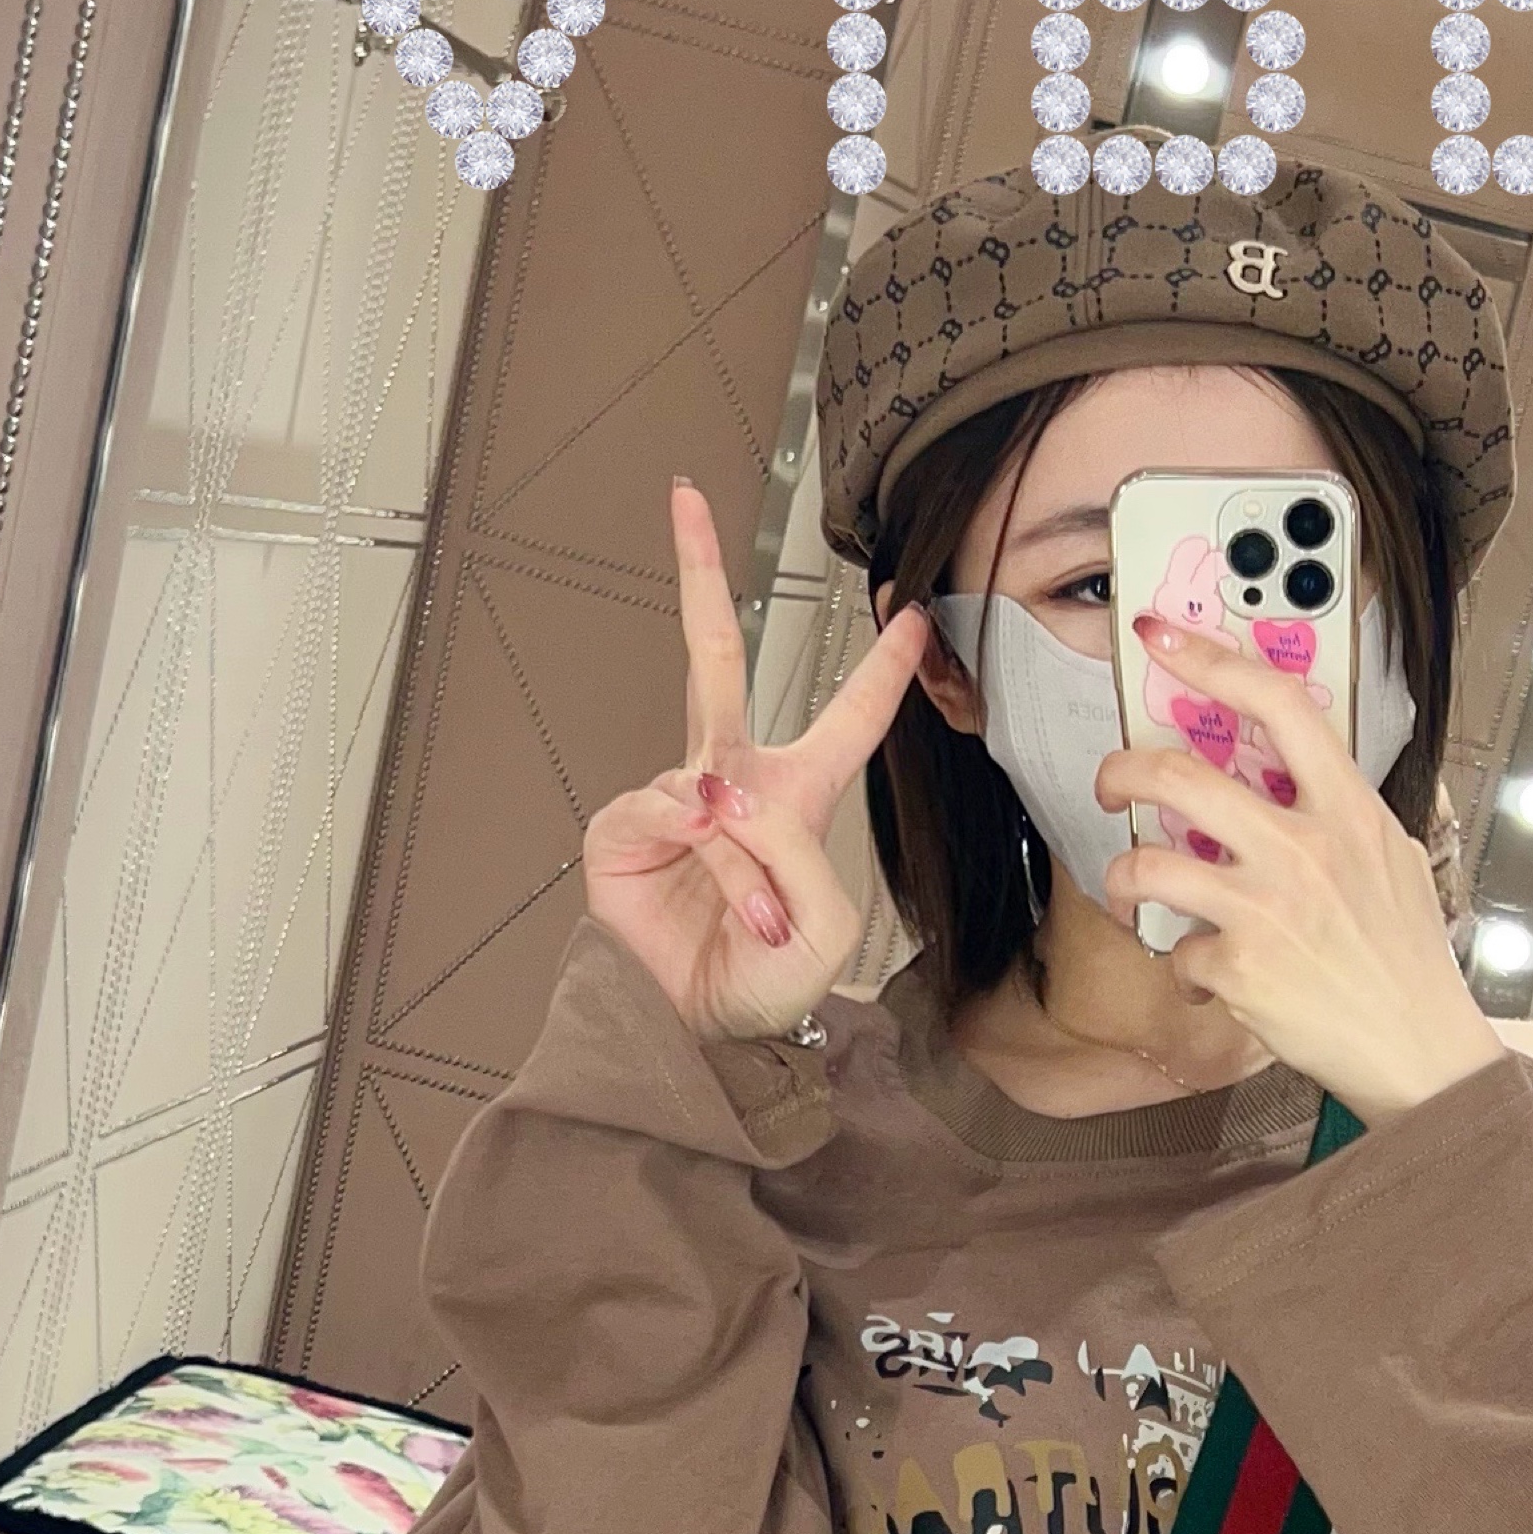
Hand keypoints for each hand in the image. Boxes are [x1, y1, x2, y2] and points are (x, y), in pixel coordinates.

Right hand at [581, 479, 926, 1043]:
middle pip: (715, 656)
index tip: (909, 611)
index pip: (846, 718)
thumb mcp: (824, 923)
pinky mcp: (623, 829)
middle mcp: (731, 784)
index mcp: (798, 797)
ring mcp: (673, 802)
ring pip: (714, 787)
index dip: (880, 667)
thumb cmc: (770, 982)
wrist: (706, 1033)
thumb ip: (796, 850)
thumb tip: (723, 797)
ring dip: (744, 864)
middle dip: (698, 575)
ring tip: (753, 922)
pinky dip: (698, 856)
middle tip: (686, 499)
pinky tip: (707, 890)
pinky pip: (666, 813)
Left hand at [1095, 615, 1507, 1126]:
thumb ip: (1342, 814)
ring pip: (1149, 865)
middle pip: (1181, 777)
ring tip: (1132, 891)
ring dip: (1124, 877)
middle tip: (1111, 784)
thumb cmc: (1406, 958)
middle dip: (1123, 772)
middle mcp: (1305, 849)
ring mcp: (1268, 908)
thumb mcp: (1394, 860)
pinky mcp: (1241, 968)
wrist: (1418, 1049)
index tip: (1166, 644)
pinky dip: (1189, 970)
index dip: (1212, 663)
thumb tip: (1292, 775)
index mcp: (1349, 811)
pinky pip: (1180, 952)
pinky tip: (1215, 981)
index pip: (1278, 706)